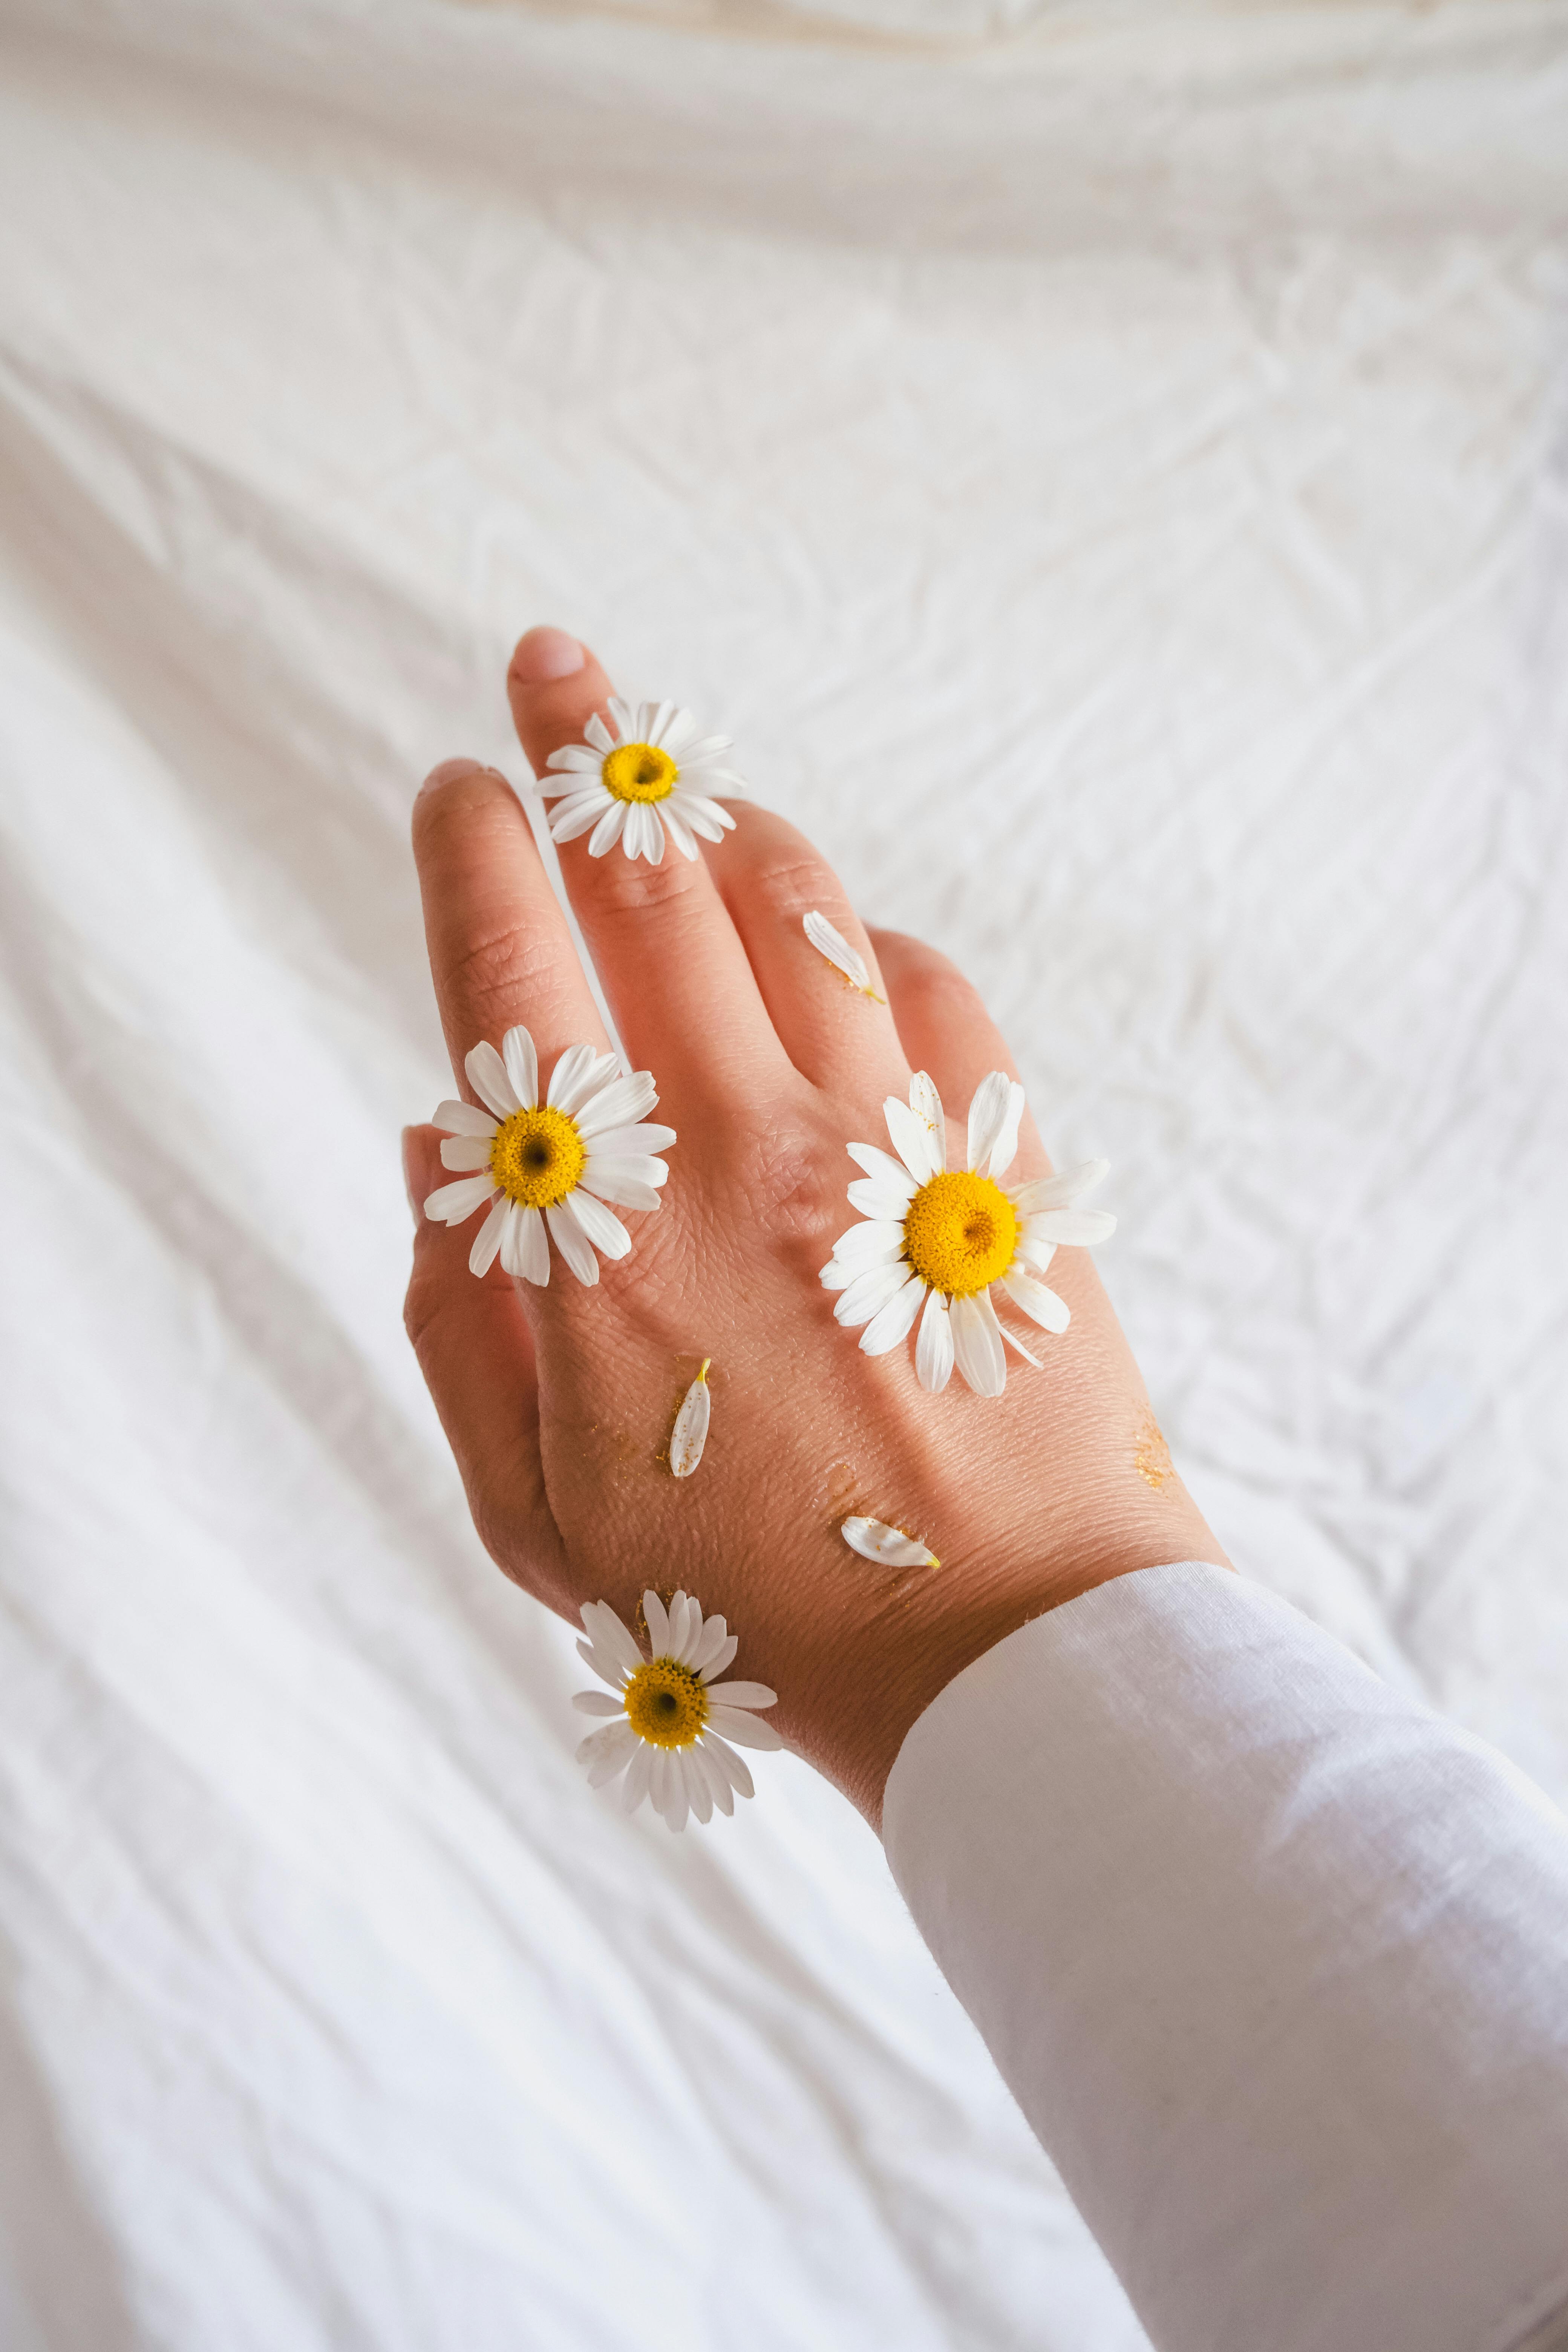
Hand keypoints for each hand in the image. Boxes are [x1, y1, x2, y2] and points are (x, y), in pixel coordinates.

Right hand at [402, 627, 1224, 1825]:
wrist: (1007, 1660)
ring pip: (798, 903)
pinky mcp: (998, 1159)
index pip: (516, 979)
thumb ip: (457, 1325)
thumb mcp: (539, 1517)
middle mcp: (744, 1156)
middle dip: (587, 753)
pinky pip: (928, 987)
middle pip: (650, 885)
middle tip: (555, 670)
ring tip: (687, 794)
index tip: (460, 791)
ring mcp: (885, 1145)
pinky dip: (868, 944)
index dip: (477, 857)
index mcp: (608, 1242)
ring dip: (728, 822)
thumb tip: (430, 1144)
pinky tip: (839, 954)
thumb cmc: (755, 1608)